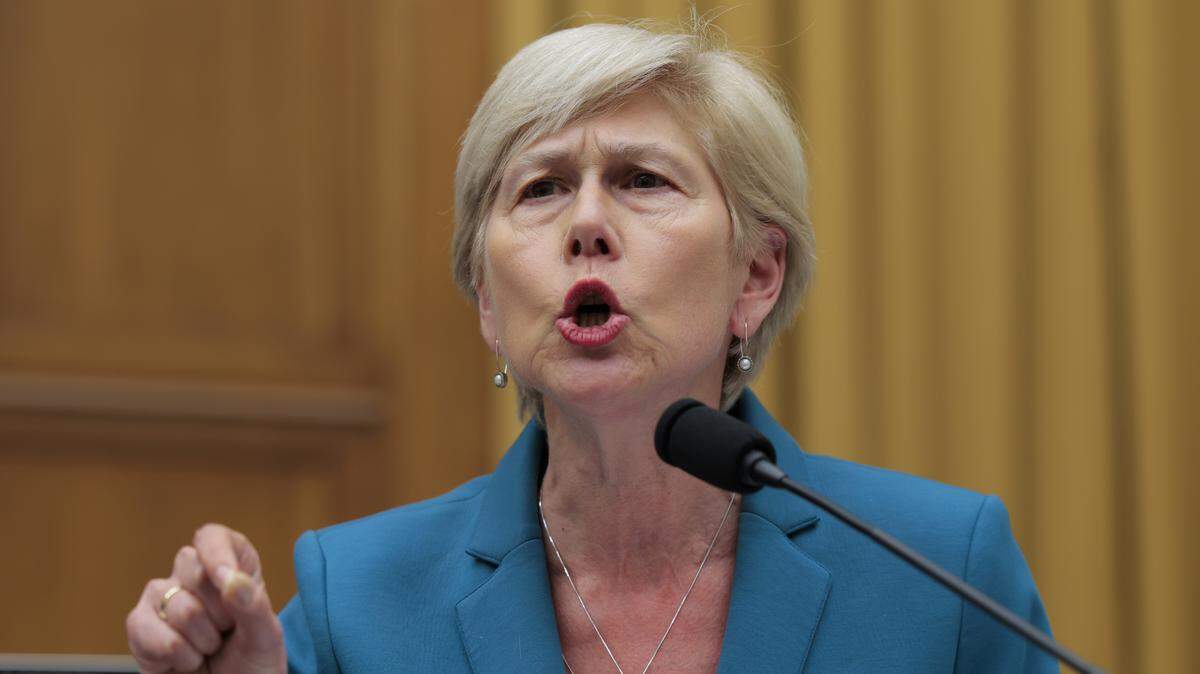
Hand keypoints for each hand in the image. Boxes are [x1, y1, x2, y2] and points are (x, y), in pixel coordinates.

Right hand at [126, 524, 285, 673]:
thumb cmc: (252, 664)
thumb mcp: (265, 636)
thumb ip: (253, 605)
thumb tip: (230, 578)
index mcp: (230, 567)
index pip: (212, 537)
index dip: (216, 553)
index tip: (229, 581)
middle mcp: (191, 577)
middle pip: (191, 566)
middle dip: (218, 611)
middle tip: (226, 632)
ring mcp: (162, 600)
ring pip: (176, 604)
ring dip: (200, 639)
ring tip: (209, 649)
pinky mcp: (140, 627)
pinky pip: (144, 627)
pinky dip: (174, 653)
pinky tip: (187, 661)